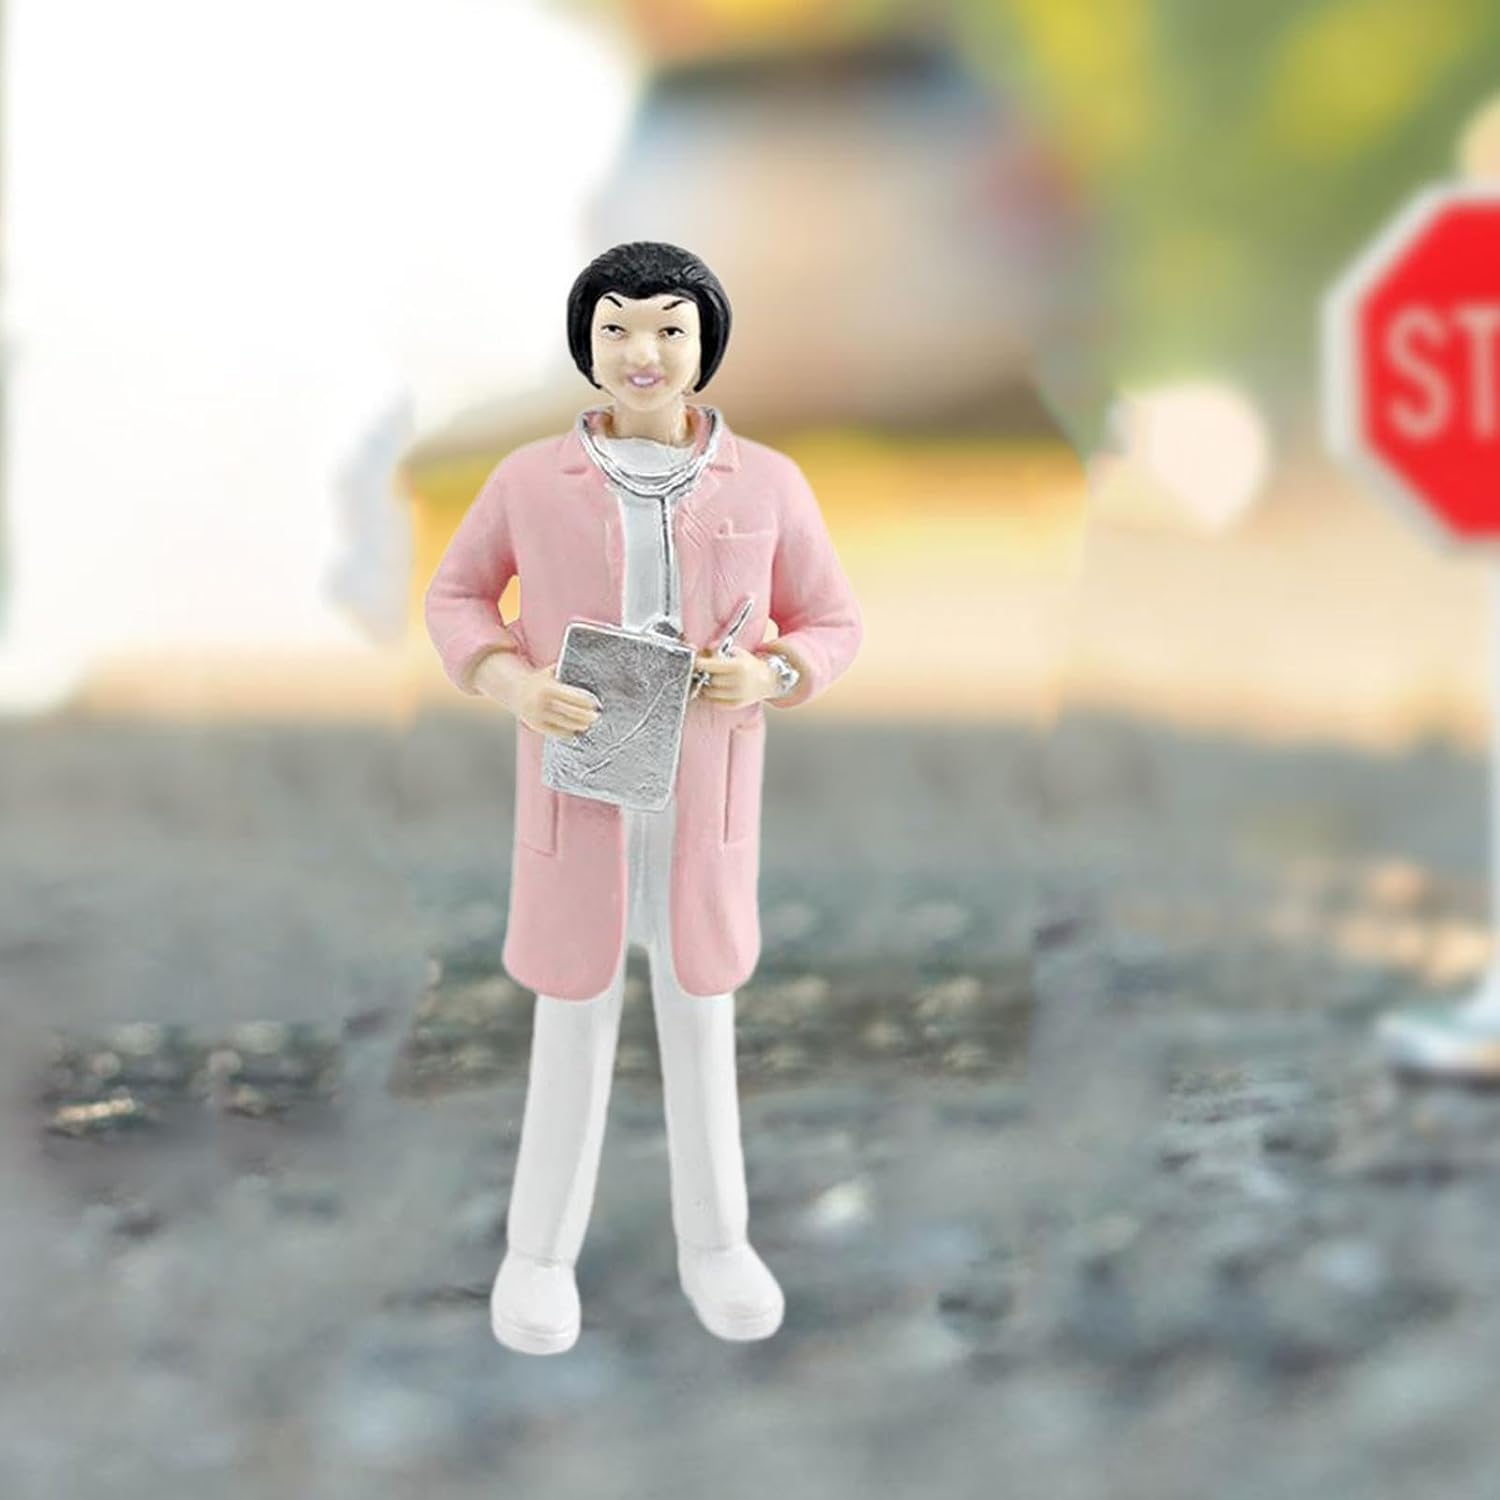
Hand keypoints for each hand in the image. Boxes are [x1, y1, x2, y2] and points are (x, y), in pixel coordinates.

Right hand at [473, 650, 600, 737]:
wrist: (514, 690)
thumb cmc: (539, 680)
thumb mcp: (550, 672)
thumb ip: (566, 671)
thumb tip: (589, 666)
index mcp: (547, 687)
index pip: (572, 696)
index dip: (585, 701)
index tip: (597, 703)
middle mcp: (541, 702)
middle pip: (570, 712)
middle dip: (585, 716)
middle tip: (597, 717)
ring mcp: (538, 715)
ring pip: (564, 723)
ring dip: (579, 725)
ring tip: (589, 724)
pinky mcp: (536, 725)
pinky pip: (555, 732)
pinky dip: (567, 733)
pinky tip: (576, 731)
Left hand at [692, 647, 777, 708]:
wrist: (768, 680)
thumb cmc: (749, 665)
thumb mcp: (737, 652)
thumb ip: (719, 650)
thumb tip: (703, 651)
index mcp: (738, 666)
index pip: (711, 666)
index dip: (700, 664)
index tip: (695, 662)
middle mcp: (738, 682)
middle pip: (710, 680)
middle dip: (704, 675)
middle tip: (702, 671)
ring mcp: (737, 695)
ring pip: (710, 693)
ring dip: (705, 686)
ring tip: (708, 680)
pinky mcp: (735, 705)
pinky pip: (715, 702)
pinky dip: (711, 696)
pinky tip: (713, 689)